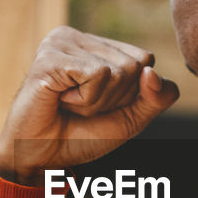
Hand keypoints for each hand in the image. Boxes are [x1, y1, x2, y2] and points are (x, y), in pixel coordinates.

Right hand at [0, 26, 179, 183]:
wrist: (42, 159)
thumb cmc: (81, 136)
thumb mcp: (130, 119)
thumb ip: (155, 98)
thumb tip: (153, 73)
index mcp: (97, 46)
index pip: (145, 60)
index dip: (130, 94)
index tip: (99, 104)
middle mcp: (79, 38)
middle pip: (135, 65)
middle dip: (114, 99)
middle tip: (81, 107)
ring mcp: (62, 42)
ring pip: (118, 71)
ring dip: (97, 102)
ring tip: (69, 104)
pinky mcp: (51, 56)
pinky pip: (97, 75)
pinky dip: (86, 100)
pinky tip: (61, 100)